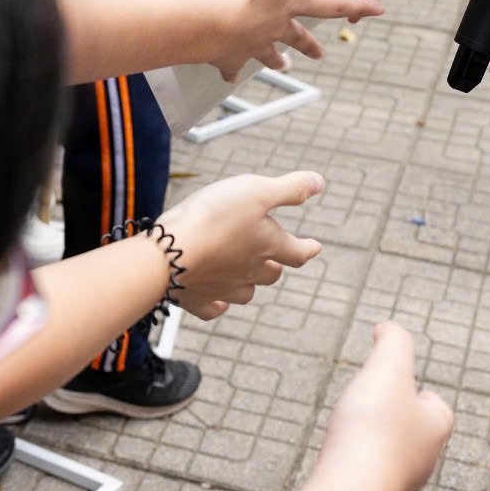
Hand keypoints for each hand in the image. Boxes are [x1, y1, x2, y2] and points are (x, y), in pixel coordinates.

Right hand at [158, 170, 325, 319]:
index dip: (307, 248)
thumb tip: (319, 182)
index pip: (298, 252)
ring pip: (245, 293)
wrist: (170, 253)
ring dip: (249, 283)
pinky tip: (218, 300)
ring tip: (246, 274)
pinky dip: (218, 303)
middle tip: (275, 259)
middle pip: (271, 274)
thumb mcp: (256, 190)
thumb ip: (289, 188)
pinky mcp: (197, 299)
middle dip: (275, 266)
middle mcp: (250, 272)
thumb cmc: (214, 217)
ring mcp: (224, 289)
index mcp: (268, 246)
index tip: (315, 247)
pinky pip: (213, 308)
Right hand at [193, 0, 381, 77]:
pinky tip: (229, 75)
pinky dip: (231, 71)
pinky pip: (231, 66)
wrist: (208, 22)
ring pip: (268, 54)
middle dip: (310, 45)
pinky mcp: (228, 56)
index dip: (356, 5)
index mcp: (291, 4)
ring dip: (276, 59)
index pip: (330, 4)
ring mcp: (252, 45)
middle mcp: (276, 28)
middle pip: (298, 36)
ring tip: (282, 65)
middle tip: (320, 54)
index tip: (380, 10)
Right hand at [301, 323, 451, 490]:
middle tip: (373, 406)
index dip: (420, 393)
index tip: (400, 383)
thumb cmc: (375, 426)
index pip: (438, 407)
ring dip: (374, 443)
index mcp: (436, 428)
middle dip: (396, 420)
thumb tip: (387, 328)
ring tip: (349, 431)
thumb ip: (393, 341)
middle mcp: (425, 460)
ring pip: (391, 457)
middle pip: (415, 434)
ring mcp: (400, 484)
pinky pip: (368, 478)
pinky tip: (338, 460)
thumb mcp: (388, 367)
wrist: (354, 487)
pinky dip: (356, 466)